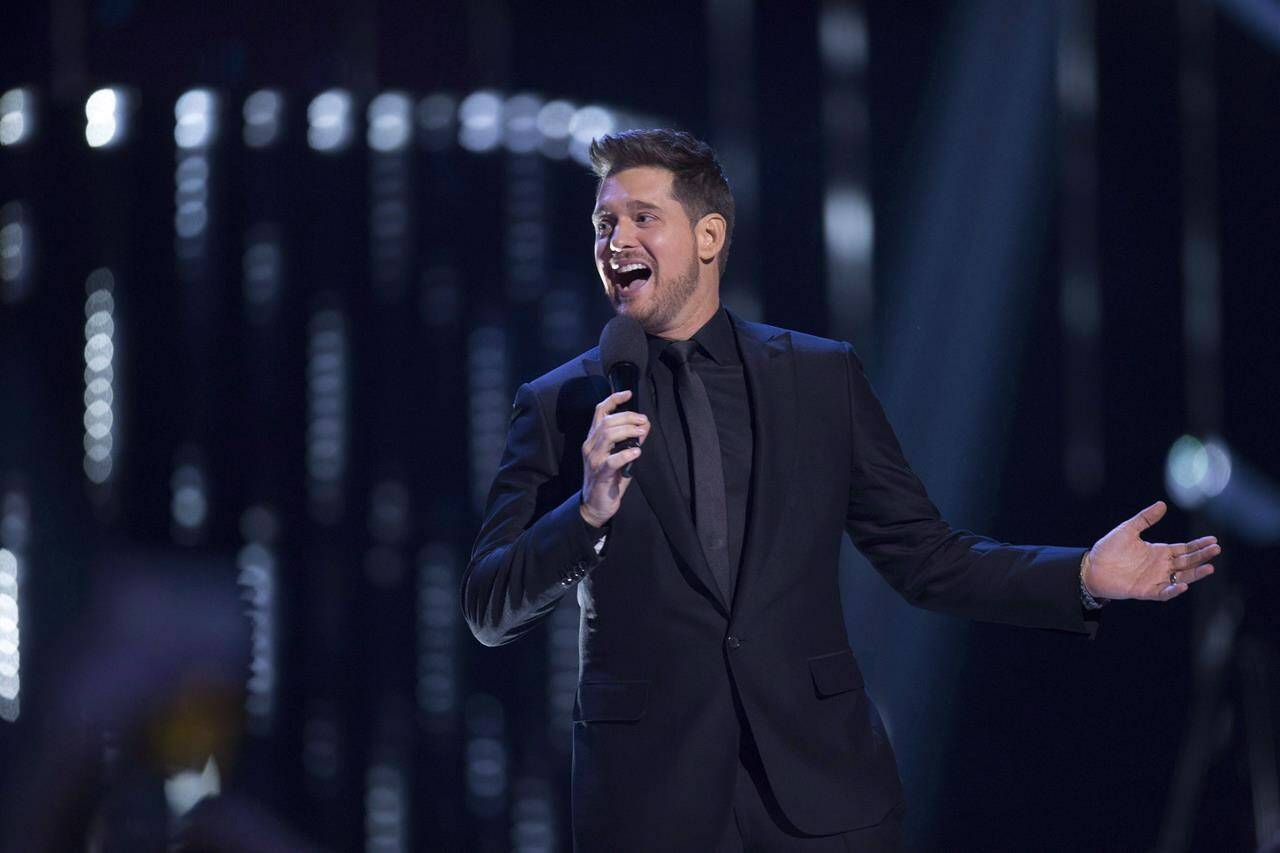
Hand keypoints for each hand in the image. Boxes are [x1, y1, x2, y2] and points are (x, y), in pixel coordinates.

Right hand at [580, 390, 649, 527]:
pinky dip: (625, 454)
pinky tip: (637, 452)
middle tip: (644, 421)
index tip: (629, 393)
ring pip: (607, 435)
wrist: (595, 505)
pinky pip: (611, 461)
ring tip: (642, 433)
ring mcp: (593, 460)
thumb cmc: (608, 479)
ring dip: (628, 431)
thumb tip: (644, 426)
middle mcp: (590, 446)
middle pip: (607, 421)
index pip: (599, 412)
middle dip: (628, 417)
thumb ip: (629, 441)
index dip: (613, 399)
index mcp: (593, 438)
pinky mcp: (599, 475)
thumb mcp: (618, 456)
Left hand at [1083, 500, 1219, 601]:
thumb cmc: (1109, 548)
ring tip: (1209, 567)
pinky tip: (1183, 584)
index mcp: (1159, 551)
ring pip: (1182, 577)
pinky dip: (1174, 589)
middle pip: (1187, 562)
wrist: (1091, 567)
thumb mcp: (1128, 529)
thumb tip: (1162, 504)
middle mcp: (1161, 566)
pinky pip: (1164, 592)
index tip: (1213, 540)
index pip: (1184, 549)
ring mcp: (1155, 579)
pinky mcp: (1146, 590)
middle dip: (1202, 556)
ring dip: (1195, 574)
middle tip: (1216, 549)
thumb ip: (1145, 519)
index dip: (1199, 545)